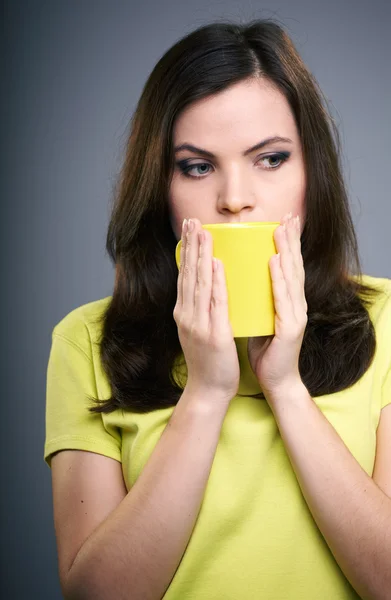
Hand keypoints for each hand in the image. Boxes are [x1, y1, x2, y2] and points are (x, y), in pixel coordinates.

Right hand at [173, 217, 239, 406]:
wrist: (208, 390)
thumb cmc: (209, 361)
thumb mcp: (199, 330)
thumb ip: (200, 309)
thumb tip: (207, 288)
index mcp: (184, 313)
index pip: (185, 276)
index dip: (187, 252)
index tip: (190, 230)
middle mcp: (187, 315)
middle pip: (188, 274)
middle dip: (191, 246)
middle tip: (193, 221)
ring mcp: (198, 324)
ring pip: (199, 283)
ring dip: (201, 256)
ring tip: (204, 233)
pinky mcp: (213, 334)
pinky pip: (215, 303)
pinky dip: (215, 282)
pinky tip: (216, 264)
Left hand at [247, 212, 307, 401]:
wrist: (275, 381)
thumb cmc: (265, 350)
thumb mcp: (260, 318)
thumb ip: (256, 300)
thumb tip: (238, 281)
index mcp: (286, 302)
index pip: (286, 267)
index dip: (286, 244)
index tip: (281, 221)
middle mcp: (294, 304)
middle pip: (293, 266)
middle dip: (291, 239)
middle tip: (287, 216)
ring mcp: (295, 315)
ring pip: (291, 277)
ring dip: (287, 251)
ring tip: (281, 229)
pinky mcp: (290, 328)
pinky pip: (283, 299)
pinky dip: (278, 278)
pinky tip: (274, 261)